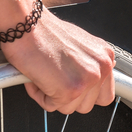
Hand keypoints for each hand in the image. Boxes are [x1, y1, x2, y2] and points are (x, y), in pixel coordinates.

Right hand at [0, 10, 115, 113]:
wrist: (26, 24)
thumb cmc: (45, 32)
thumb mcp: (80, 45)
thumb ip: (89, 63)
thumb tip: (89, 80)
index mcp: (105, 57)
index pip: (104, 94)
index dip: (84, 95)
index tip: (71, 87)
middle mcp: (101, 69)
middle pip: (87, 105)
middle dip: (67, 97)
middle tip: (53, 78)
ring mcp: (87, 81)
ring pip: (70, 108)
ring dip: (53, 96)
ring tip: (44, 74)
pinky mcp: (69, 91)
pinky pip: (51, 106)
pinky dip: (39, 95)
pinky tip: (36, 77)